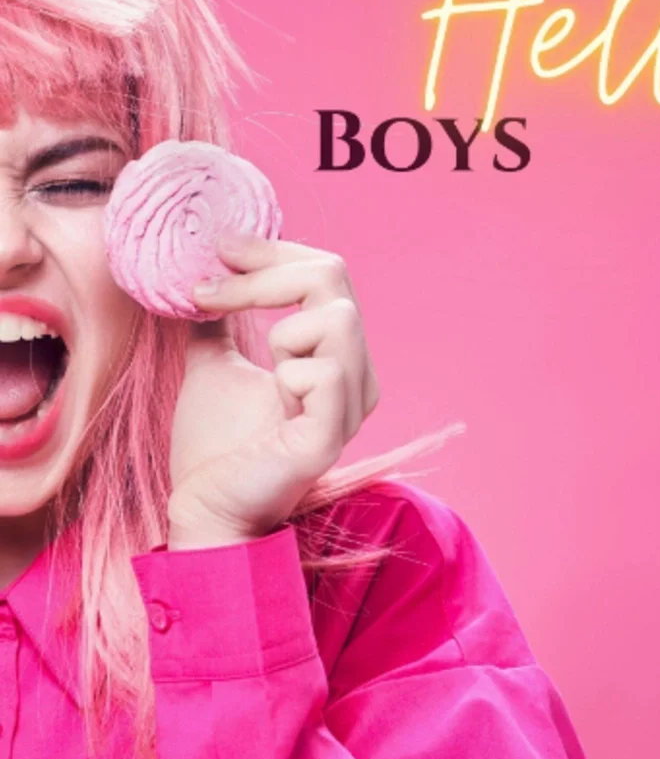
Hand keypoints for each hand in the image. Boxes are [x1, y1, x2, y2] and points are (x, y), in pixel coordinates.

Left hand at [166, 232, 379, 549]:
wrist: (204, 510)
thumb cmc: (214, 447)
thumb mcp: (213, 362)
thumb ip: (220, 319)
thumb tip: (208, 273)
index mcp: (335, 357)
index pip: (325, 273)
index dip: (274, 250)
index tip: (221, 248)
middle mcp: (356, 376)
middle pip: (333, 278)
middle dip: (264, 274)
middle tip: (207, 290)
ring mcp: (350, 405)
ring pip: (336, 317)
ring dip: (280, 331)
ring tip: (262, 371)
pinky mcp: (332, 434)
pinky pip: (324, 371)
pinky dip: (288, 374)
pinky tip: (275, 406)